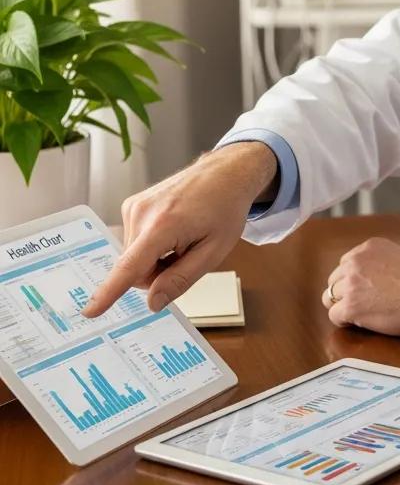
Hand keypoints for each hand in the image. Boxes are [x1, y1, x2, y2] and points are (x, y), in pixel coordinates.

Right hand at [82, 142, 278, 317]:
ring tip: (183, 237)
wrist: (225, 173)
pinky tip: (173, 229)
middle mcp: (141, 213)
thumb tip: (153, 302)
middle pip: (135, 269)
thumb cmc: (225, 208)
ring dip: (157, 258)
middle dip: (159, 273)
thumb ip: (181, 279)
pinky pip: (135, 241)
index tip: (89, 311)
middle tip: (187, 254)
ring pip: (135, 257)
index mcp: (163, 225)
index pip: (130, 267)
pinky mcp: (132, 205)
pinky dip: (152, 244)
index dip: (109, 293)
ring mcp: (134, 206)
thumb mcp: (214, 251)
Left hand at [321, 238, 399, 335]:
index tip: (365, 290)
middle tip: (363, 304)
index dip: (353, 280)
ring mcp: (350, 283)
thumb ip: (379, 263)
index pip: (345, 263)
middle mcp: (355, 261)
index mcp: (369, 247)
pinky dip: (344, 322)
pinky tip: (361, 323)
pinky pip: (334, 316)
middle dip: (345, 292)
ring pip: (330, 298)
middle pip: (334, 280)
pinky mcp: (350, 306)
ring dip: (344, 306)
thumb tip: (370, 279)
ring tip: (363, 314)